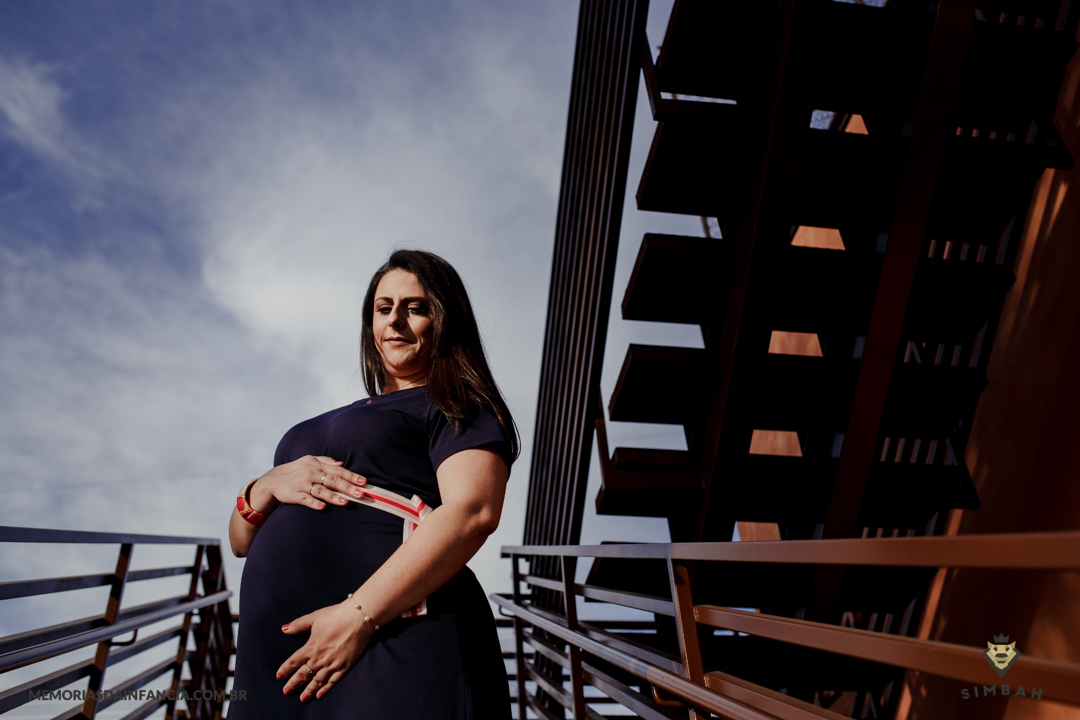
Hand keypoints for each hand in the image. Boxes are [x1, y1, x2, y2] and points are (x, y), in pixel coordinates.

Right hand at [249, 455, 365, 513]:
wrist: (272, 480)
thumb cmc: (296, 470)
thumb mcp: (310, 460)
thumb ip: (326, 461)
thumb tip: (343, 463)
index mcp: (317, 465)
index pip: (338, 470)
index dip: (352, 476)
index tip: (364, 482)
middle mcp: (311, 473)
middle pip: (332, 480)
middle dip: (348, 487)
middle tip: (361, 494)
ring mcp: (302, 484)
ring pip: (320, 490)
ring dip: (333, 496)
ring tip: (345, 502)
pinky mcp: (293, 494)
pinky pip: (304, 499)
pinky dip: (313, 503)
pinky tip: (322, 507)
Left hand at [276, 601, 373, 700]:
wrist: (358, 619)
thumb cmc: (336, 616)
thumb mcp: (314, 617)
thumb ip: (298, 625)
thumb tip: (284, 629)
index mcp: (310, 647)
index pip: (294, 661)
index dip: (285, 670)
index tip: (279, 677)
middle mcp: (319, 659)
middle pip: (303, 674)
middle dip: (293, 684)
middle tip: (286, 692)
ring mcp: (332, 664)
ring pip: (317, 681)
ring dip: (308, 690)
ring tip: (302, 698)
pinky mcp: (344, 667)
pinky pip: (332, 681)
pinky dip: (326, 689)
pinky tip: (320, 695)